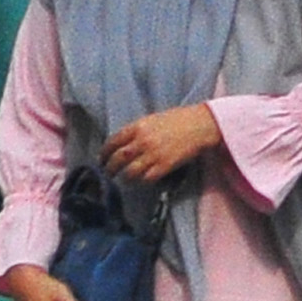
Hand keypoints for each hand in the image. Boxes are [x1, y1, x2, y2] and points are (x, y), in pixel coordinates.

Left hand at [102, 103, 222, 186]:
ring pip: (130, 172)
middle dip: (110, 168)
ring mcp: (153, 154)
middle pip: (118, 159)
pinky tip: (142, 179)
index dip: (104, 153)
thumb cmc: (178, 119)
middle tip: (108, 173)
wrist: (199, 125)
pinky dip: (142, 180)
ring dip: (124, 177)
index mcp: (138, 127)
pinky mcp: (164, 166)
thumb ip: (138, 131)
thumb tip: (125, 144)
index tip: (101, 159)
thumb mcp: (153, 120)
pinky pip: (146, 178)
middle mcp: (142, 141)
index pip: (113, 142)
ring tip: (124, 178)